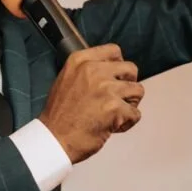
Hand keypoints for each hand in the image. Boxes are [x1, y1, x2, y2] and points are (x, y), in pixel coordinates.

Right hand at [39, 44, 144, 163]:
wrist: (54, 139)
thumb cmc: (58, 117)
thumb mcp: (65, 81)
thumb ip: (86, 72)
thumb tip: (109, 72)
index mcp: (79, 61)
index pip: (113, 51)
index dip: (119, 66)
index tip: (117, 77)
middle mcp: (93, 70)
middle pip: (130, 69)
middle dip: (128, 85)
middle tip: (118, 98)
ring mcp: (105, 88)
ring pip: (137, 90)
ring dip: (129, 104)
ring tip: (116, 114)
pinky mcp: (114, 107)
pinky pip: (135, 113)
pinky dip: (127, 123)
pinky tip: (113, 126)